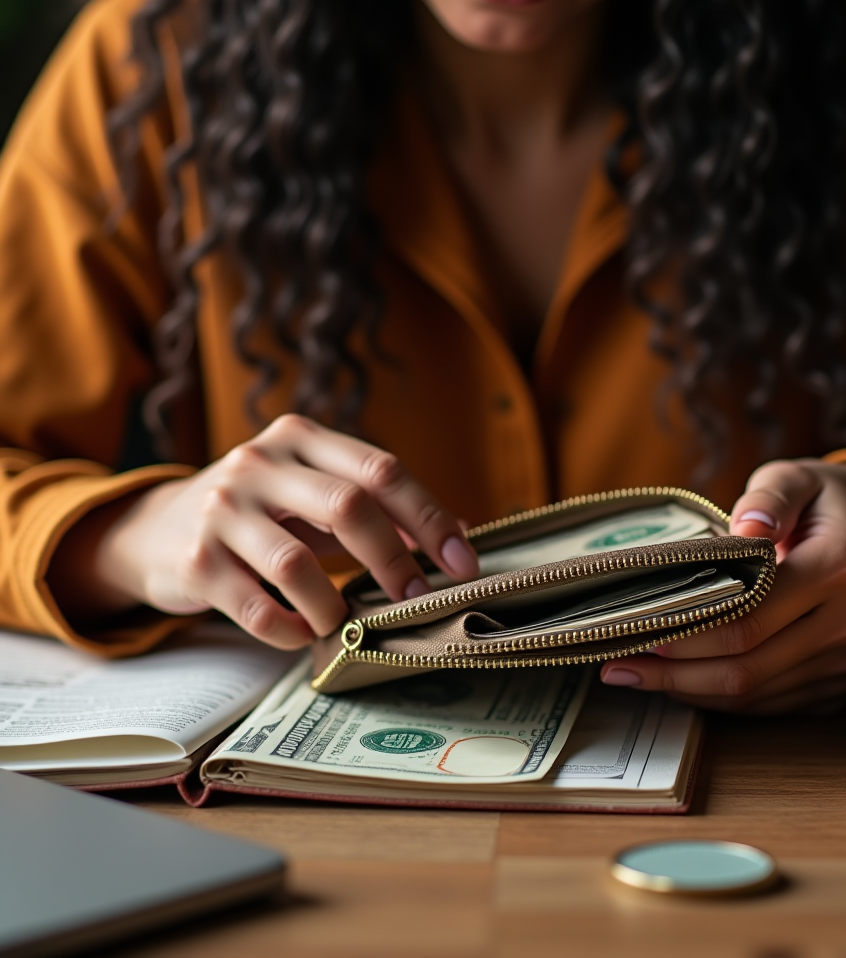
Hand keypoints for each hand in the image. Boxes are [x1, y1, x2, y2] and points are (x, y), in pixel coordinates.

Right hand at [50, 414, 478, 648]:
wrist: (156, 529)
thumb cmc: (260, 512)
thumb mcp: (312, 493)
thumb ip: (376, 506)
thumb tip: (459, 536)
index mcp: (300, 437)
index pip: (380, 469)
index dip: (429, 516)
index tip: (462, 562)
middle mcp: (259, 463)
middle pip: (347, 506)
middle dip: (394, 560)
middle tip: (419, 600)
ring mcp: (221, 509)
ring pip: (297, 564)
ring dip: (335, 606)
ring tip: (346, 622)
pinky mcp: (194, 561)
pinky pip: (256, 608)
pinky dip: (290, 630)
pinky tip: (303, 634)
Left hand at [598, 459, 845, 713]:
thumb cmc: (821, 499)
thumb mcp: (794, 477)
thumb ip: (768, 499)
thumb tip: (745, 528)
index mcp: (835, 568)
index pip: (750, 618)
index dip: (688, 631)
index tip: (639, 628)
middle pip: (746, 667)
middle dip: (674, 671)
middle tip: (617, 663)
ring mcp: (845, 658)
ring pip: (755, 693)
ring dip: (689, 691)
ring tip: (633, 674)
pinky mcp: (836, 681)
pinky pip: (770, 703)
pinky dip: (719, 698)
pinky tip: (679, 683)